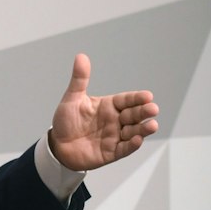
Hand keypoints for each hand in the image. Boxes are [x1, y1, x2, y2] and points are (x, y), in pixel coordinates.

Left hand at [46, 53, 158, 171]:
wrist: (57, 145)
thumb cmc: (66, 121)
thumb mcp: (72, 98)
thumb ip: (79, 79)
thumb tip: (81, 56)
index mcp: (109, 106)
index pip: (126, 100)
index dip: (137, 98)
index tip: (148, 95)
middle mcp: (115, 120)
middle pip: (133, 115)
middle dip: (144, 112)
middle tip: (153, 109)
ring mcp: (115, 137)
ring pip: (133, 132)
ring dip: (143, 129)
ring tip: (152, 125)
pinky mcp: (111, 152)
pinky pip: (124, 149)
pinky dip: (132, 145)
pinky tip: (138, 140)